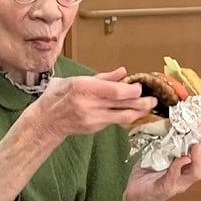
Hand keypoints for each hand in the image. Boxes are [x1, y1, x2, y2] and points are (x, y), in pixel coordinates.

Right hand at [27, 67, 157, 140]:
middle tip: (153, 98)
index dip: (132, 90)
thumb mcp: (76, 79)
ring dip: (138, 112)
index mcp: (83, 87)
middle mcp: (88, 104)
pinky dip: (126, 116)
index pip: (115, 91)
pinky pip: (114, 121)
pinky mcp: (94, 128)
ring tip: (149, 107)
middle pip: (122, 104)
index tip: (139, 86)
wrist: (46, 120)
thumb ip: (102, 77)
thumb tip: (122, 72)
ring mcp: (92, 118)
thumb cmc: (58, 96)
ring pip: (122, 116)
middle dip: (141, 102)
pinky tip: (134, 112)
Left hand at [125, 129, 200, 200]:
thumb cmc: (146, 175)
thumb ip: (164, 143)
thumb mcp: (156, 154)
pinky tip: (181, 159)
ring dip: (198, 158)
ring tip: (197, 145)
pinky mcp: (165, 188)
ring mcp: (177, 183)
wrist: (134, 196)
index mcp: (185, 166)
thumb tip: (168, 125)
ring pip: (196, 173)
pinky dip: (178, 166)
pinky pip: (174, 177)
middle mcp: (185, 176)